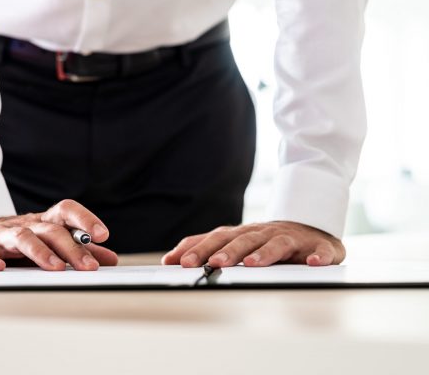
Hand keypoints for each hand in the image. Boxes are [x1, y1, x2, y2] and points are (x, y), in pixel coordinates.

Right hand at [0, 199, 117, 270]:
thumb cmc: (14, 244)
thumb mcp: (46, 244)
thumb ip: (78, 250)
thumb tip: (111, 258)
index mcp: (42, 223)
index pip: (65, 211)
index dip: (85, 219)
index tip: (103, 235)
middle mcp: (22, 225)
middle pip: (50, 230)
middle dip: (71, 247)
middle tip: (88, 267)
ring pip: (21, 238)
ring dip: (40, 252)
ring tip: (56, 268)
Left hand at [161, 221, 344, 267]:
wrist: (307, 224)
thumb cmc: (264, 238)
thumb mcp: (233, 241)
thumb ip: (203, 248)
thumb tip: (169, 259)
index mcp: (242, 234)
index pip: (216, 239)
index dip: (200, 249)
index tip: (181, 262)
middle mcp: (263, 233)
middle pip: (243, 240)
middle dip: (227, 252)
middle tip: (214, 263)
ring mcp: (291, 238)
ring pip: (276, 244)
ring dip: (264, 253)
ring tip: (252, 264)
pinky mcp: (317, 245)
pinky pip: (319, 250)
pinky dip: (318, 256)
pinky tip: (313, 262)